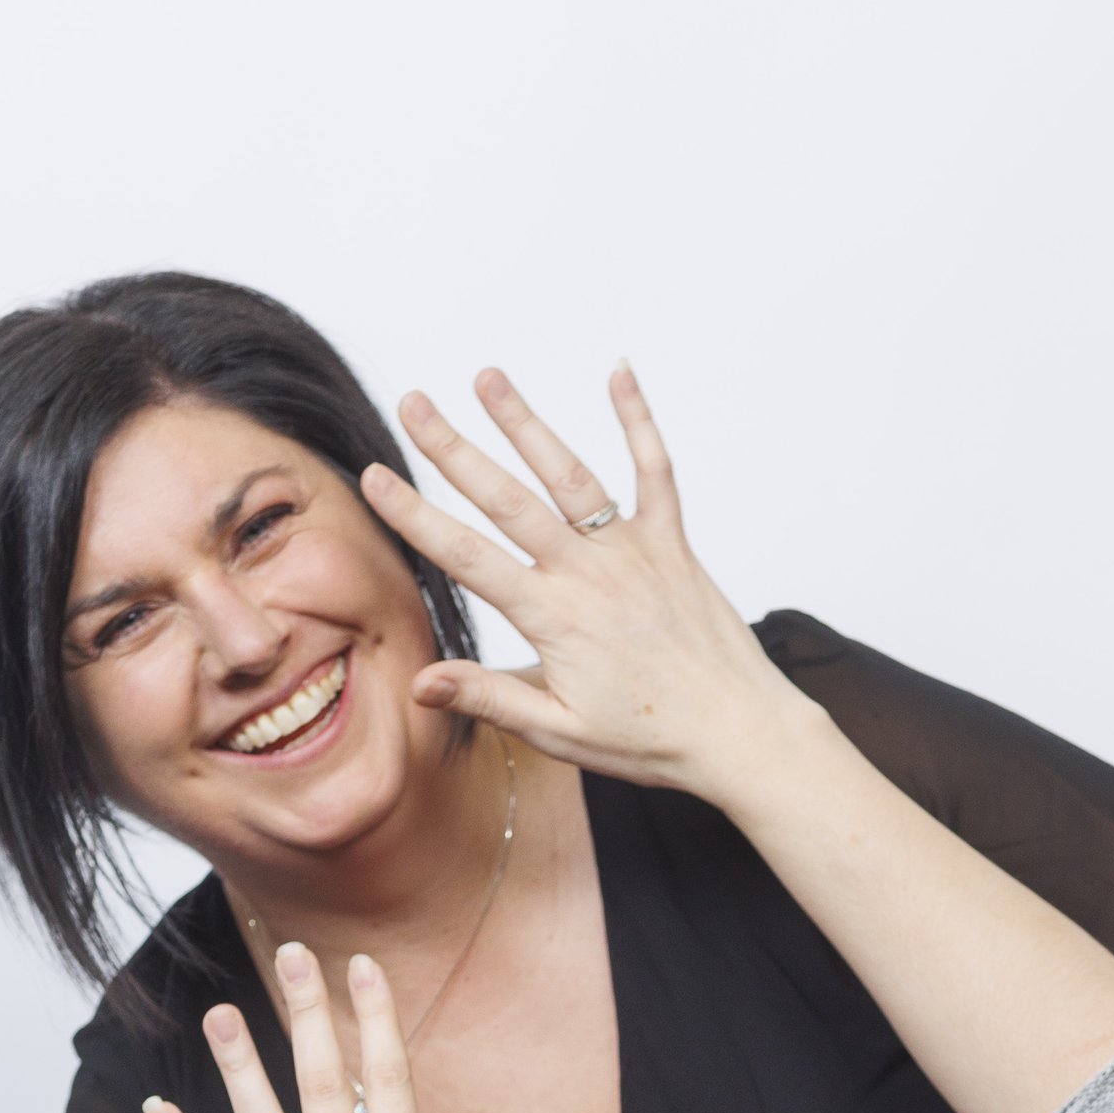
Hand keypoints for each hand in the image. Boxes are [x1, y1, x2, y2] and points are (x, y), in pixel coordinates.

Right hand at [359, 365, 817, 805]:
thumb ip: (491, 699)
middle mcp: (588, 574)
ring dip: (526, 423)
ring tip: (488, 376)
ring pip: (570, 475)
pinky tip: (618, 371)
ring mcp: (633, 553)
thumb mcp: (562, 734)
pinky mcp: (673, 545)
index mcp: (554, 619)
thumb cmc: (651, 741)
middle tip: (413, 402)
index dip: (415, 517)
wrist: (739, 734)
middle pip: (508, 499)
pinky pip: (655, 472)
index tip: (374, 478)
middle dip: (453, 448)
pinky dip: (638, 420)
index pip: (467, 557)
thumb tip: (421, 684)